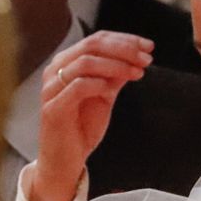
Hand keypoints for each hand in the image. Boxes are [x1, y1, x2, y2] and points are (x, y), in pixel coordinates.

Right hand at [29, 32, 151, 200]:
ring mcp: (51, 88)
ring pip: (85, 62)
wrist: (65, 161)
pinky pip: (77, 86)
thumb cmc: (82, 128)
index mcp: (66, 63)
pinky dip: (99, 84)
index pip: (97, 39)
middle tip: (146, 59)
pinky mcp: (53, 108)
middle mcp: (55, 71)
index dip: (125, 39)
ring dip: (116, 65)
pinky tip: (113, 90)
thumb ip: (115, 75)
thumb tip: (137, 56)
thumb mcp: (104, 96)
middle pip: (91, 45)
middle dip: (124, 50)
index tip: (149, 46)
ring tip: (137, 73)